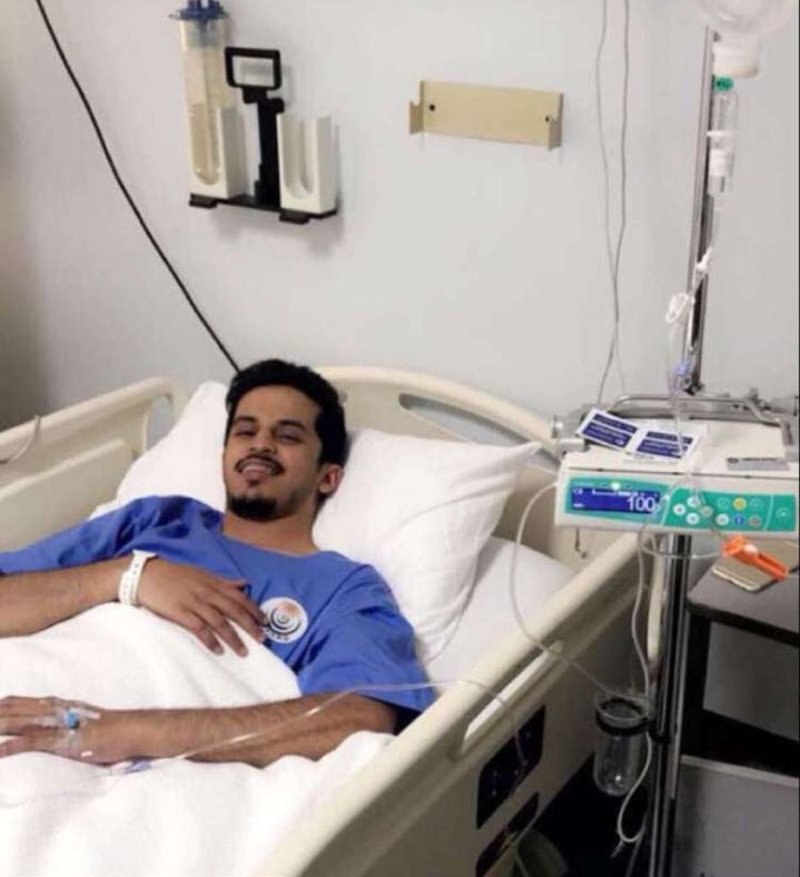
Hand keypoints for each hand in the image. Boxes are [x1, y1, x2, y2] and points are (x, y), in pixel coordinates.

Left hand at [0, 696, 137, 763]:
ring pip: (19, 723)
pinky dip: (11, 746)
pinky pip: (32, 743)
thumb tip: (59, 730)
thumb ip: (68, 723)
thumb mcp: (86, 722)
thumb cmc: (114, 729)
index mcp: (60, 705)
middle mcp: (56, 710)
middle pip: (15, 709)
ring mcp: (59, 725)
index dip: (4, 704)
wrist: (132, 730)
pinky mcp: (63, 741)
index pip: (23, 701)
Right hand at [137, 558, 265, 656]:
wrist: (147, 575)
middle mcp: (207, 592)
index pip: (239, 597)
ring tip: (243, 651)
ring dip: (233, 638)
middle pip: (234, 610)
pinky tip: (218, 650)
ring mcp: (194, 603)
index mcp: (214, 582)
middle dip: (250, 625)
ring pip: (219, 621)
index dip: (253, 609)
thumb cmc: (175, 575)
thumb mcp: (203, 574)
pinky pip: (199, 628)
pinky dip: (209, 640)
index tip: (265, 622)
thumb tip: (244, 583)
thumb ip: (224, 581)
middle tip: (262, 639)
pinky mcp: (180, 613)